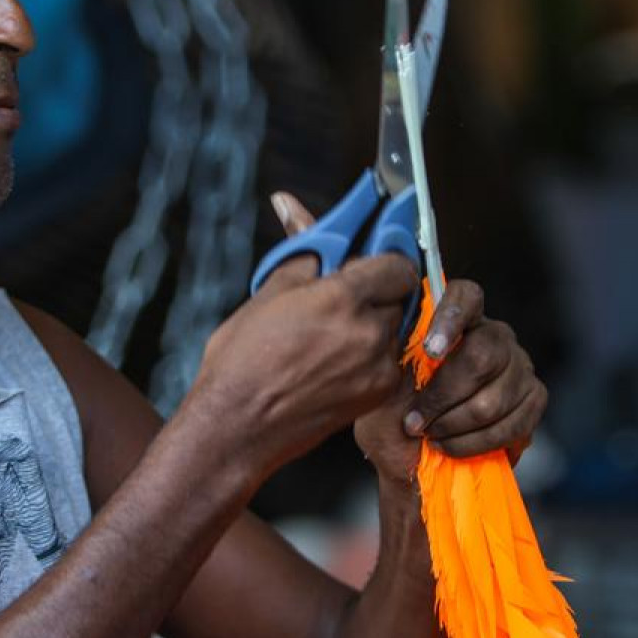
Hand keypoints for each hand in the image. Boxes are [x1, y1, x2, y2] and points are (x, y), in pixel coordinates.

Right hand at [184, 221, 415, 480]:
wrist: (237, 427)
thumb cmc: (241, 363)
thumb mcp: (267, 293)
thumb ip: (300, 252)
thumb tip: (296, 210)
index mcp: (342, 299)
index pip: (397, 263)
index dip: (383, 261)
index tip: (366, 264)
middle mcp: (369, 332)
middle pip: (400, 294)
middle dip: (379, 290)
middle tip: (345, 297)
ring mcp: (378, 366)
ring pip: (396, 327)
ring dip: (377, 322)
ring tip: (335, 332)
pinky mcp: (378, 393)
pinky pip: (390, 359)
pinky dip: (373, 354)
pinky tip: (337, 359)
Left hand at [267, 193, 547, 483]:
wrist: (404, 453)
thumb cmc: (374, 392)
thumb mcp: (342, 332)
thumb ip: (324, 265)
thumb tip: (283, 201)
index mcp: (454, 314)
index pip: (466, 295)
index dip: (449, 319)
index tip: (427, 348)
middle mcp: (493, 334)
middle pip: (486, 350)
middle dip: (448, 389)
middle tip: (416, 416)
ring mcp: (518, 368)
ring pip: (500, 391)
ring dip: (458, 419)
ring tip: (426, 433)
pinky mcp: (531, 404)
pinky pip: (516, 420)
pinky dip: (479, 440)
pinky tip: (449, 447)